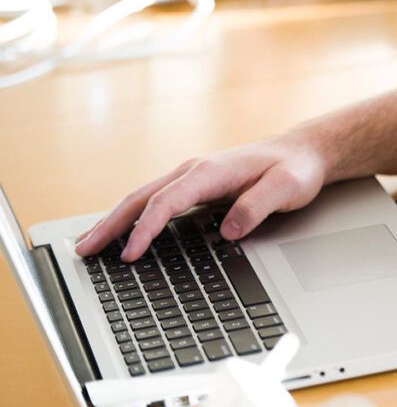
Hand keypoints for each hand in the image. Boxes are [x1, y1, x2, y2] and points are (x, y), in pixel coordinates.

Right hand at [75, 132, 329, 261]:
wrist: (303, 153)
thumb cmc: (295, 169)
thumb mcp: (285, 188)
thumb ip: (256, 207)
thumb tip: (228, 230)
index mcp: (210, 171)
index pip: (166, 202)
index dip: (144, 229)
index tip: (129, 254)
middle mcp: (194, 171)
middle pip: (141, 198)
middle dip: (110, 224)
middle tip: (83, 250)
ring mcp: (193, 177)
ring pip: (143, 198)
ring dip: (115, 220)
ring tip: (90, 244)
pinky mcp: (197, 185)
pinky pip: (156, 201)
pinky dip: (133, 216)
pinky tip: (123, 231)